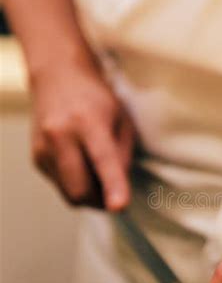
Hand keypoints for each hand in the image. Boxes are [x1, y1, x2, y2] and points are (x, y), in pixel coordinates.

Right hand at [30, 59, 134, 209]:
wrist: (58, 76)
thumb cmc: (96, 99)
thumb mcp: (122, 120)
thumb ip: (123, 155)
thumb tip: (118, 190)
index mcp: (88, 121)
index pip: (102, 159)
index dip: (113, 185)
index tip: (119, 206)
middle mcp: (60, 134)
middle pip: (80, 189)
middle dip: (100, 201)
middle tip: (114, 194)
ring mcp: (43, 148)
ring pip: (69, 194)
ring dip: (88, 194)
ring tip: (97, 171)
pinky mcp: (36, 158)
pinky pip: (61, 185)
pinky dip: (75, 183)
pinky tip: (79, 161)